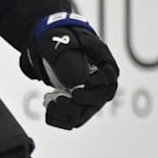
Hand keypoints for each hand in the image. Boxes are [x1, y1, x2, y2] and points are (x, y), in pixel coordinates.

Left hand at [20, 12, 118, 129]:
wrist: (50, 45)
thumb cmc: (62, 37)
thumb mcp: (65, 39)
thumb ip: (70, 54)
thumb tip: (76, 79)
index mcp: (103, 64)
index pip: (109, 77)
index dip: (99, 82)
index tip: (86, 82)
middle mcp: (99, 84)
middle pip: (98, 100)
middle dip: (80, 102)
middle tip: (61, 99)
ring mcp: (88, 97)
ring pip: (84, 113)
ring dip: (68, 113)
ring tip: (51, 104)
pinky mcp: (76, 106)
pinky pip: (71, 119)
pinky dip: (60, 119)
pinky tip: (48, 110)